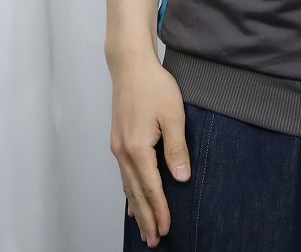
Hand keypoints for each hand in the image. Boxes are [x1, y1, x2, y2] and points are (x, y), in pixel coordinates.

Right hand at [108, 52, 191, 247]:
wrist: (130, 66)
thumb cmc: (154, 86)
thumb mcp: (173, 115)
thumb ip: (177, 148)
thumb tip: (182, 178)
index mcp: (137, 148)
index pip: (151, 188)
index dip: (160, 210)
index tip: (166, 229)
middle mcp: (123, 152)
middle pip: (135, 193)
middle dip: (146, 218)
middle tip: (154, 240)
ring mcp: (118, 147)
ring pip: (127, 186)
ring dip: (136, 208)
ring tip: (144, 228)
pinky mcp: (118, 140)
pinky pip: (124, 174)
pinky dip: (129, 192)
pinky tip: (131, 200)